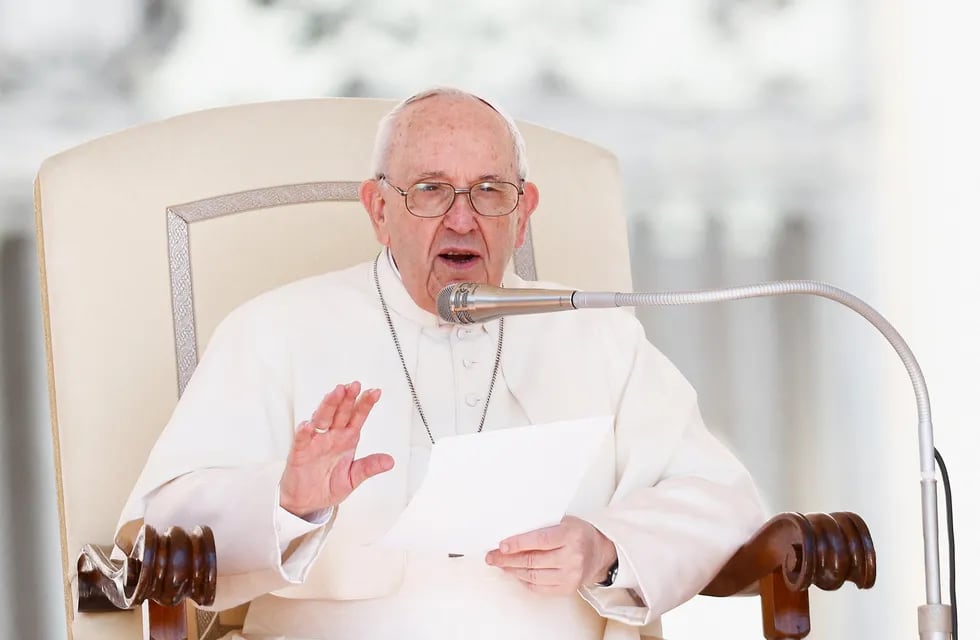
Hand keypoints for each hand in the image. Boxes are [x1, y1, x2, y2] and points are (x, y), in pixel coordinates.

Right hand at [279, 382, 393, 517]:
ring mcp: (315, 442)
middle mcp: (331, 436)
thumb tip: (390, 461)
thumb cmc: (327, 486)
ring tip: (335, 393)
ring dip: (328, 405)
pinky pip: (301, 439)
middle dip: (347, 398)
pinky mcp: (299, 452)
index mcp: (346, 439)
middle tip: (354, 385)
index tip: (375, 392)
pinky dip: (304, 431)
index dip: (365, 404)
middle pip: (340, 412)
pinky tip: (309, 424)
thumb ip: (369, 467)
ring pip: (322, 418)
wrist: (306, 502)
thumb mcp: (353, 478)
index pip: (357, 417)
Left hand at [485, 515, 617, 594]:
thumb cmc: (579, 534)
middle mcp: (572, 557)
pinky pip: (540, 588)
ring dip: (513, 571)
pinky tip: (516, 574)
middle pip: (532, 560)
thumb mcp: (564, 521)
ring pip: (533, 576)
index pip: (539, 541)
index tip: (501, 546)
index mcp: (570, 536)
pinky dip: (524, 581)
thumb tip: (512, 532)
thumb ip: (542, 526)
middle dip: (508, 559)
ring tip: (501, 565)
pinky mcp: (568, 589)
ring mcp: (570, 575)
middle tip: (492, 557)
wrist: (600, 553)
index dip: (518, 544)